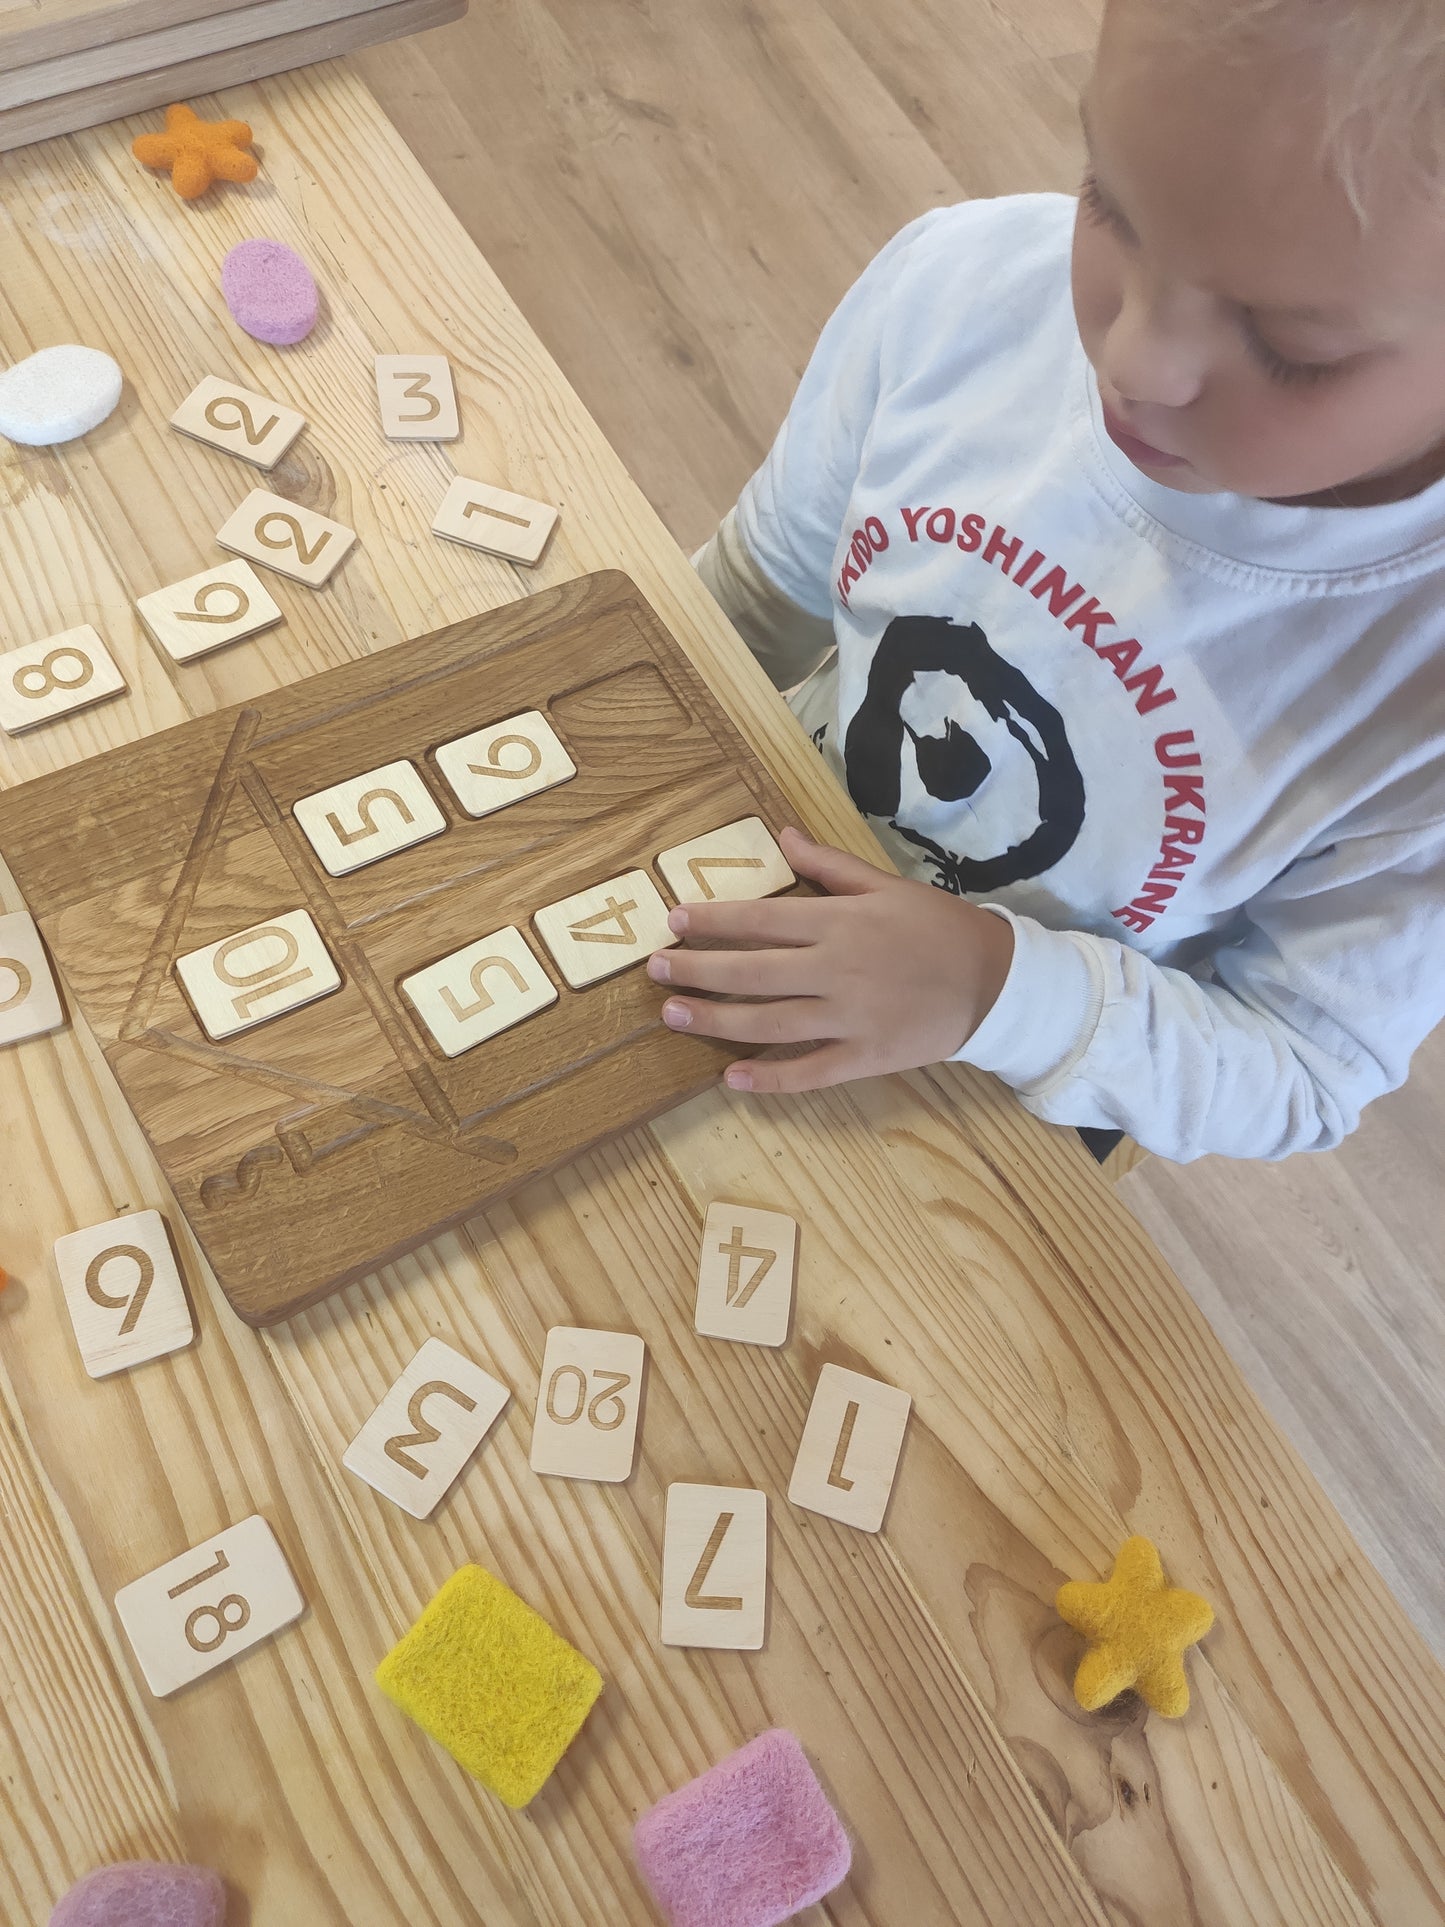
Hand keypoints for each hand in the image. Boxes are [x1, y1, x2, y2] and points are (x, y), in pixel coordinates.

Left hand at [646, 827, 1014, 1093]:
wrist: (995, 982)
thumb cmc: (937, 927)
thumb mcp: (886, 885)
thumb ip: (830, 865)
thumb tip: (782, 836)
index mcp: (840, 922)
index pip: (762, 920)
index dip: (713, 921)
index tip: (674, 921)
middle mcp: (836, 969)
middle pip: (752, 973)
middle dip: (697, 971)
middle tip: (654, 971)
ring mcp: (849, 1018)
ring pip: (768, 1023)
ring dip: (715, 1020)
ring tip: (673, 1015)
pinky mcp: (864, 1057)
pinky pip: (808, 1072)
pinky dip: (768, 1079)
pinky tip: (730, 1078)